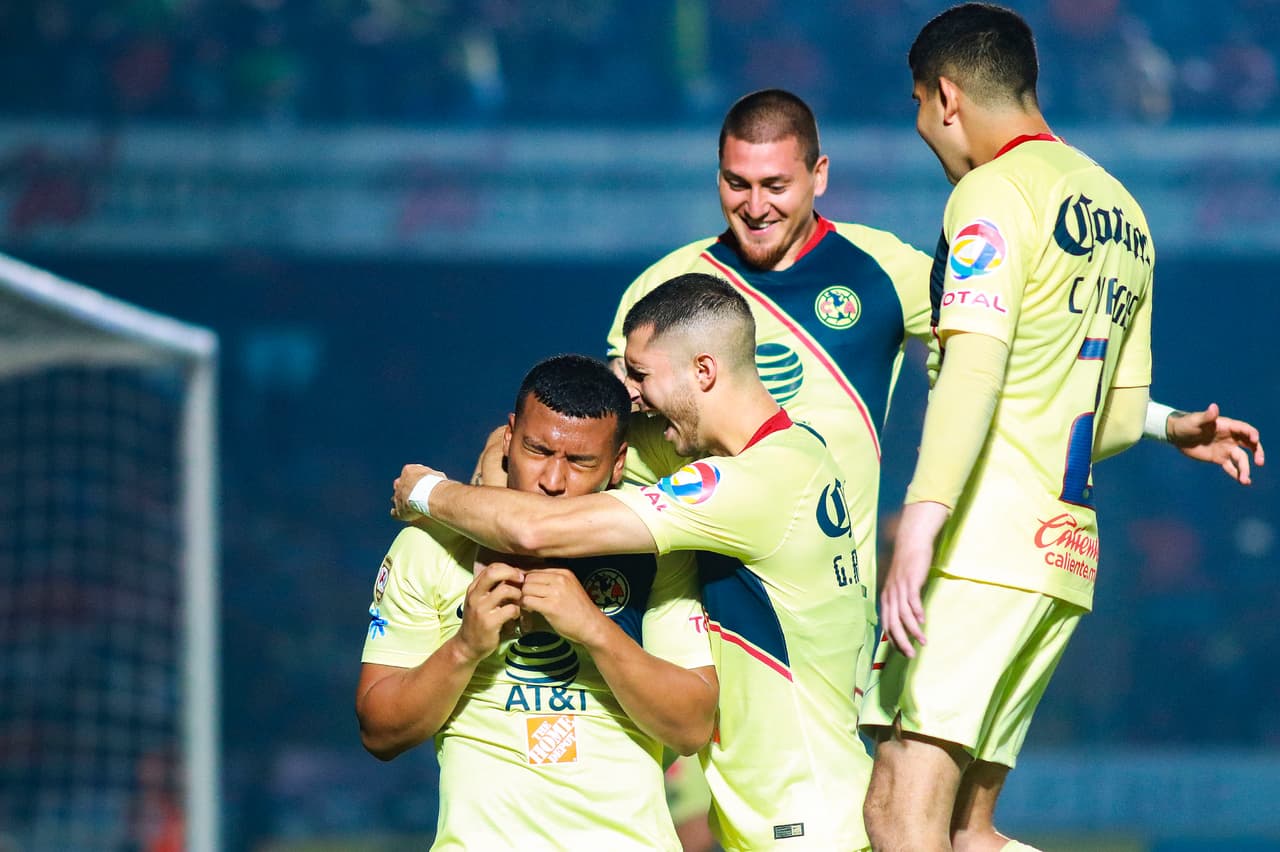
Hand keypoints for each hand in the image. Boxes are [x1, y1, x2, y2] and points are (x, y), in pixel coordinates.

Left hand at [391, 463, 446, 519]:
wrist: (431, 496)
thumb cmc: (437, 485)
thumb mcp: (437, 476)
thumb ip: (433, 477)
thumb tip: (437, 481)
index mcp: (409, 471)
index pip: (408, 473)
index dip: (413, 479)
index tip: (420, 483)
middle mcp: (400, 483)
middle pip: (398, 484)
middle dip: (403, 488)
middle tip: (413, 494)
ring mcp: (398, 496)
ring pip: (395, 498)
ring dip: (400, 501)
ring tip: (408, 505)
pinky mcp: (399, 510)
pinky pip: (395, 512)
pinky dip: (398, 513)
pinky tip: (403, 515)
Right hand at [454, 564, 524, 662]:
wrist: (467, 646)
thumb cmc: (478, 621)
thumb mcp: (480, 601)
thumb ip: (492, 589)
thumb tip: (514, 575)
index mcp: (474, 588)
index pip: (491, 568)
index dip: (507, 568)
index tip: (517, 576)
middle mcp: (475, 596)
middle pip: (494, 573)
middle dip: (512, 574)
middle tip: (522, 582)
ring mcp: (481, 609)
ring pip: (505, 590)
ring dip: (518, 594)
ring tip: (519, 602)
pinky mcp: (490, 623)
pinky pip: (511, 609)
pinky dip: (518, 611)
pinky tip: (515, 616)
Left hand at [518, 568, 609, 647]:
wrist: (592, 626)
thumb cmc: (578, 610)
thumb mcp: (567, 588)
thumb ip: (550, 581)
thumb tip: (526, 578)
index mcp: (563, 572)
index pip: (535, 568)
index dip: (526, 579)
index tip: (524, 588)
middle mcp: (560, 578)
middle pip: (528, 577)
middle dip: (523, 588)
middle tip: (524, 598)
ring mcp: (556, 591)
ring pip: (526, 588)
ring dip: (523, 597)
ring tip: (528, 605)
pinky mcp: (551, 606)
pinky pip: (528, 600)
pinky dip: (525, 606)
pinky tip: (530, 610)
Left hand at [879, 501, 949, 657]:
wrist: (911, 543)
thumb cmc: (907, 567)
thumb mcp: (900, 586)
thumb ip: (901, 601)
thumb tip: (907, 619)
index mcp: (886, 597)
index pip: (886, 624)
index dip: (893, 639)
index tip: (902, 652)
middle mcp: (890, 594)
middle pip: (893, 623)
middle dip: (901, 641)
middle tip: (910, 655)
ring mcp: (899, 587)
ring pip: (903, 615)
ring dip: (913, 630)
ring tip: (923, 642)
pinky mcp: (910, 580)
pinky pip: (912, 600)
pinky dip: (917, 612)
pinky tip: (923, 621)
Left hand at [1166, 403, 1265, 485]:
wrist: (1177, 435)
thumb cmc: (1186, 424)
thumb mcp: (1196, 420)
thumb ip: (1207, 416)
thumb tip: (1214, 407)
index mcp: (1227, 426)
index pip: (1244, 429)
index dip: (1252, 434)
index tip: (1255, 440)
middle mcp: (1230, 438)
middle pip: (1250, 445)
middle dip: (1257, 452)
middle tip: (1259, 462)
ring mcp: (1226, 449)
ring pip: (1241, 459)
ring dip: (1245, 469)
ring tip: (1245, 480)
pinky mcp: (1219, 458)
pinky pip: (1230, 467)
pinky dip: (1236, 474)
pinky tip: (1243, 482)